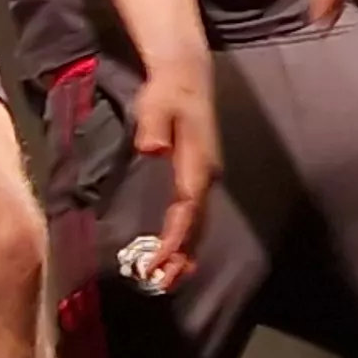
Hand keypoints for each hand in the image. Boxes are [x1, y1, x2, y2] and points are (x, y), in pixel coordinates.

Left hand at [123, 45, 218, 290]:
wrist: (187, 75)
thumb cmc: (168, 92)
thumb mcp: (155, 105)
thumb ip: (152, 127)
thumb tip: (151, 149)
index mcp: (196, 164)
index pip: (186, 209)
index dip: (175, 237)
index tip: (160, 260)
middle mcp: (206, 175)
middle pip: (197, 224)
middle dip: (181, 254)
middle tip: (163, 282)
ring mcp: (205, 176)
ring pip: (199, 222)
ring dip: (186, 250)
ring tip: (171, 278)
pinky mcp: (199, 175)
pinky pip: (195, 213)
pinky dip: (187, 236)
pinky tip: (178, 252)